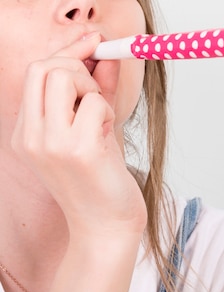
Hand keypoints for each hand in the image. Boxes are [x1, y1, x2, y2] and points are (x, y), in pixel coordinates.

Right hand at [11, 32, 146, 238]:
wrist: (107, 228)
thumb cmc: (102, 181)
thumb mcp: (94, 130)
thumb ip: (98, 91)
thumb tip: (106, 53)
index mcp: (27, 132)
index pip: (36, 72)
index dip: (68, 52)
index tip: (95, 44)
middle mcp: (31, 136)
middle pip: (45, 66)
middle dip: (79, 68)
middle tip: (96, 97)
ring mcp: (50, 143)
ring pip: (65, 76)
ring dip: (92, 89)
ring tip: (101, 119)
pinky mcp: (77, 150)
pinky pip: (96, 102)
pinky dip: (108, 111)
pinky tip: (108, 138)